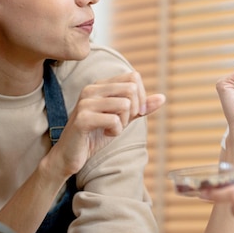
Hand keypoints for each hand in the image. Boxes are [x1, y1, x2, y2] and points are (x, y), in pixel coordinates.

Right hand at [46, 71, 164, 176]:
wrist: (70, 155)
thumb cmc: (96, 135)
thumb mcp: (122, 119)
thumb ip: (141, 108)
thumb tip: (163, 97)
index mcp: (101, 85)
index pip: (133, 77)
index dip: (142, 96)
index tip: (136, 113)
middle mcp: (91, 89)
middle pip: (131, 88)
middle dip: (135, 109)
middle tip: (123, 122)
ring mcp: (86, 102)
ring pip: (125, 104)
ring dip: (124, 122)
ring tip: (113, 129)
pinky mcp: (83, 118)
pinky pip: (115, 119)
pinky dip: (116, 131)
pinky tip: (106, 134)